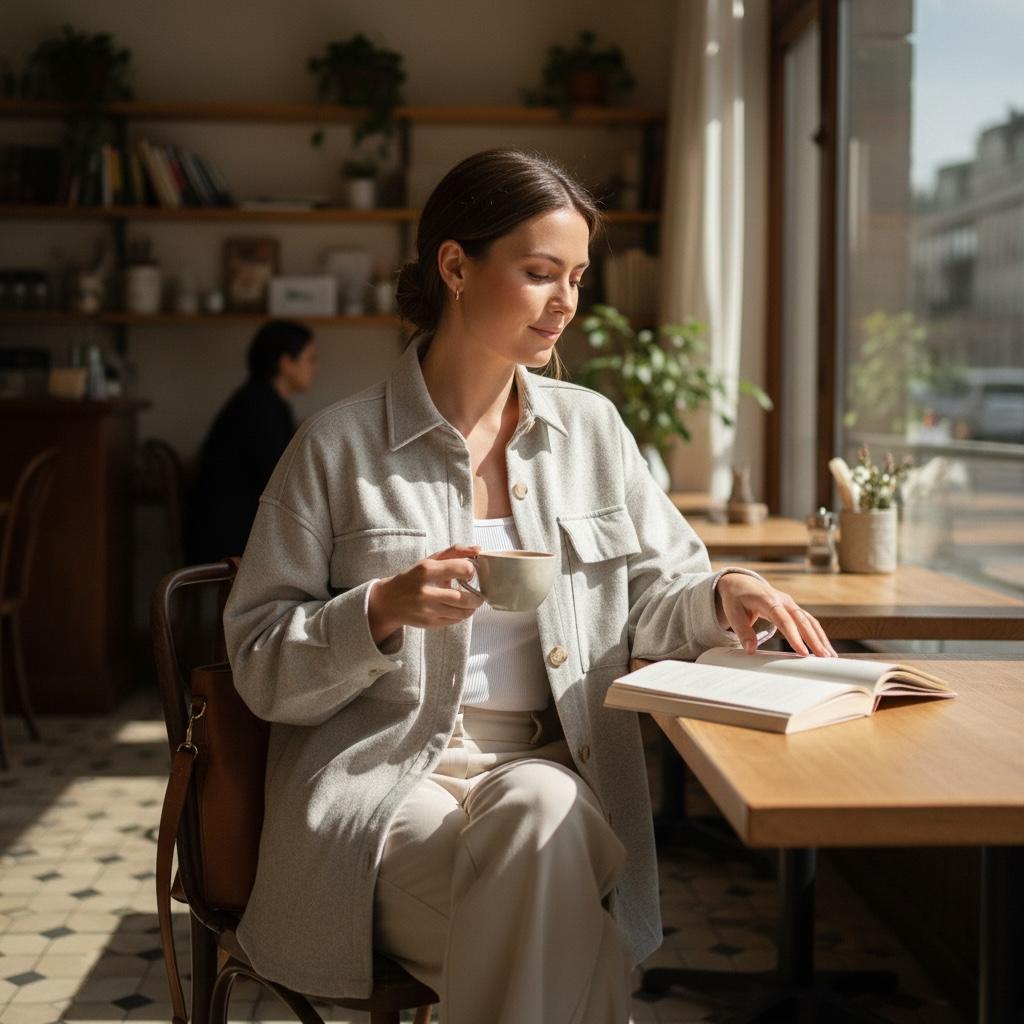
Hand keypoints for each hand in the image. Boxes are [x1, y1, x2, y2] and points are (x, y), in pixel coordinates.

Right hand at [367, 544, 483, 643]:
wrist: (389, 601)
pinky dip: (461, 615)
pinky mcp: (428, 623)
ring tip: (472, 603)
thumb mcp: (430, 560)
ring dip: (471, 608)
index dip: (470, 571)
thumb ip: (455, 551)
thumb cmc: (414, 578)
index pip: (461, 569)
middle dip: (477, 598)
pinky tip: (458, 609)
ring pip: (461, 612)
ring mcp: (426, 609)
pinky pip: (454, 621)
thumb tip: (479, 549)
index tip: (470, 573)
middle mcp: (425, 591)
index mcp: (426, 570)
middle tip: (479, 595)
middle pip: (463, 598)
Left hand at [715, 572, 836, 657]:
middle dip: (814, 639)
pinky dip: (818, 635)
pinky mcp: (794, 609)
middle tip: (824, 658)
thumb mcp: (733, 613)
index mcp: (767, 600)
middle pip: (802, 620)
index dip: (794, 636)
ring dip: (821, 638)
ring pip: (810, 621)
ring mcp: (791, 604)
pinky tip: (825, 648)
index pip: (783, 619)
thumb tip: (750, 651)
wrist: (741, 582)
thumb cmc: (736, 598)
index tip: (802, 652)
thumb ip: (743, 631)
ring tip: (830, 657)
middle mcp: (783, 601)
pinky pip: (809, 622)